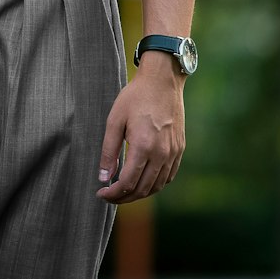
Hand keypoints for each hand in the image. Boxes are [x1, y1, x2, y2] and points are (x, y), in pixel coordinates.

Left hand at [95, 56, 185, 203]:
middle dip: (123, 197)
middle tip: (109, 196)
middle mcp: (161, 153)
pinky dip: (154, 185)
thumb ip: (108, 151)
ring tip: (123, 191)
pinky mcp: (179, 149)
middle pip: (142, 189)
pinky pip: (168, 176)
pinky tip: (142, 181)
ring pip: (156, 186)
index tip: (101, 193)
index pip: (128, 183)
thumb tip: (103, 177)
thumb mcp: (115, 120)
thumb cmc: (135, 97)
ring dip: (139, 194)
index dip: (113, 194)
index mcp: (143, 146)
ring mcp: (173, 152)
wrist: (162, 80)